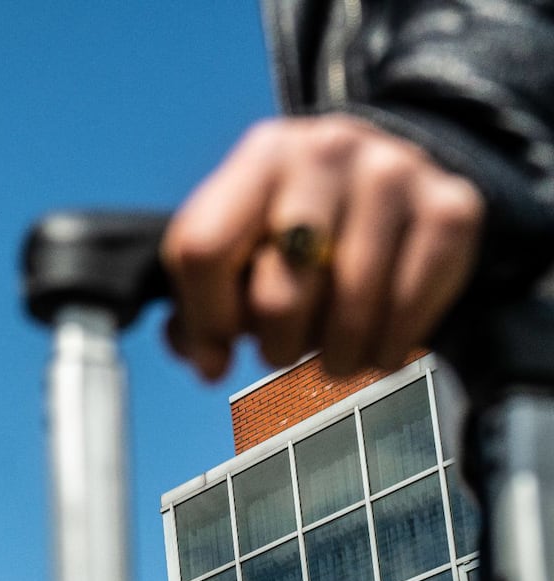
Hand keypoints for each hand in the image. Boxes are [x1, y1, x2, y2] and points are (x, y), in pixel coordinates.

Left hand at [163, 115, 484, 379]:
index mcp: (261, 155)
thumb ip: (197, 308)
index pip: (203, 251)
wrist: (388, 181)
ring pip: (348, 313)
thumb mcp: (234, 249)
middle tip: (287, 347)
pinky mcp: (450, 207)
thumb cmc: (291, 230)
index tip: (219, 351)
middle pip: (279, 297)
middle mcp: (327, 151)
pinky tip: (378, 345)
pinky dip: (388, 346)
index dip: (206, 321)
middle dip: (278, 346)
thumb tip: (210, 361)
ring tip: (333, 354)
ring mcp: (394, 174)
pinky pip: (409, 309)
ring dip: (336, 357)